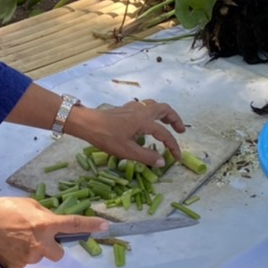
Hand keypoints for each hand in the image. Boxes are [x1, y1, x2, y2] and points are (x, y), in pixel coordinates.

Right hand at [0, 196, 108, 267]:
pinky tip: (9, 246)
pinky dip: (20, 256)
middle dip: (51, 247)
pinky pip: (26, 262)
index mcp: (45, 224)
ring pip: (40, 257)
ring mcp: (30, 257)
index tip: (105, 226)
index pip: (73, 225)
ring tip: (15, 238)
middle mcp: (41, 243)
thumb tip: (53, 222)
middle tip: (36, 237)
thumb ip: (44, 215)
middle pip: (58, 253)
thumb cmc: (2, 210)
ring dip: (33, 250)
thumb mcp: (27, 205)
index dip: (90, 225)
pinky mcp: (18, 266)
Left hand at [67, 98, 186, 166]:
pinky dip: (152, 111)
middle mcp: (142, 111)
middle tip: (181, 131)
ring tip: (168, 123)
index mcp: (144, 121)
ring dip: (165, 113)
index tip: (177, 157)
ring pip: (155, 105)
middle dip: (175, 119)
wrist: (87, 123)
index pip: (164, 134)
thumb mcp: (126, 151)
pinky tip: (147, 120)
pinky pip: (145, 106)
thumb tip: (162, 163)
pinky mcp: (126, 108)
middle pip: (165, 109)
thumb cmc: (106, 137)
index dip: (173, 146)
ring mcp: (133, 107)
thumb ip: (146, 157)